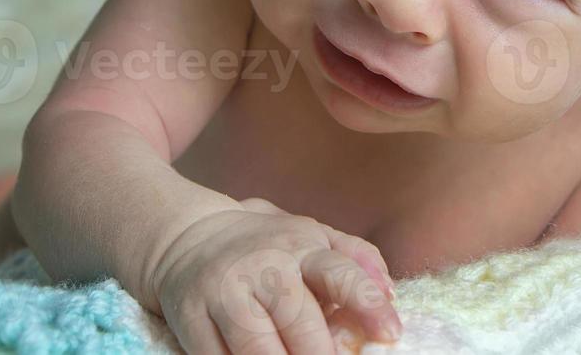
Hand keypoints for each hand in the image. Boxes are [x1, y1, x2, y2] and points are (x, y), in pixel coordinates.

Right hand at [146, 196, 401, 353]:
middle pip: (297, 317)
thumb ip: (356, 260)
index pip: (340, 273)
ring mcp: (224, 293)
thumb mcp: (314, 238)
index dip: (368, 303)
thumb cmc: (269, 248)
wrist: (189, 237)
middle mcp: (263, 267)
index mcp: (302, 246)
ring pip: (255, 345)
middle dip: (320, 351)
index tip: (391, 334)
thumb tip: (390, 291)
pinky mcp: (190, 319)